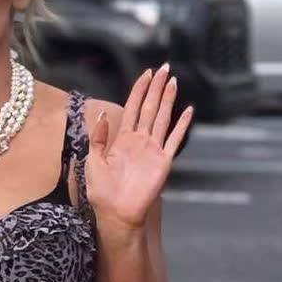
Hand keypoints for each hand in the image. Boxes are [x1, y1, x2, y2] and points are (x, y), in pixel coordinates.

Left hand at [86, 64, 193, 234]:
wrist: (116, 214)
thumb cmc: (102, 192)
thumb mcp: (93, 161)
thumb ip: (98, 137)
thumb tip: (102, 114)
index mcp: (123, 138)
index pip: (133, 107)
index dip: (139, 89)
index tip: (146, 73)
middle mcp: (140, 140)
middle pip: (150, 107)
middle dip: (156, 87)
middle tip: (164, 68)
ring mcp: (153, 149)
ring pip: (162, 118)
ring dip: (168, 100)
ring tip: (173, 82)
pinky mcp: (163, 161)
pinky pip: (174, 139)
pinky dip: (182, 125)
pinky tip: (188, 111)